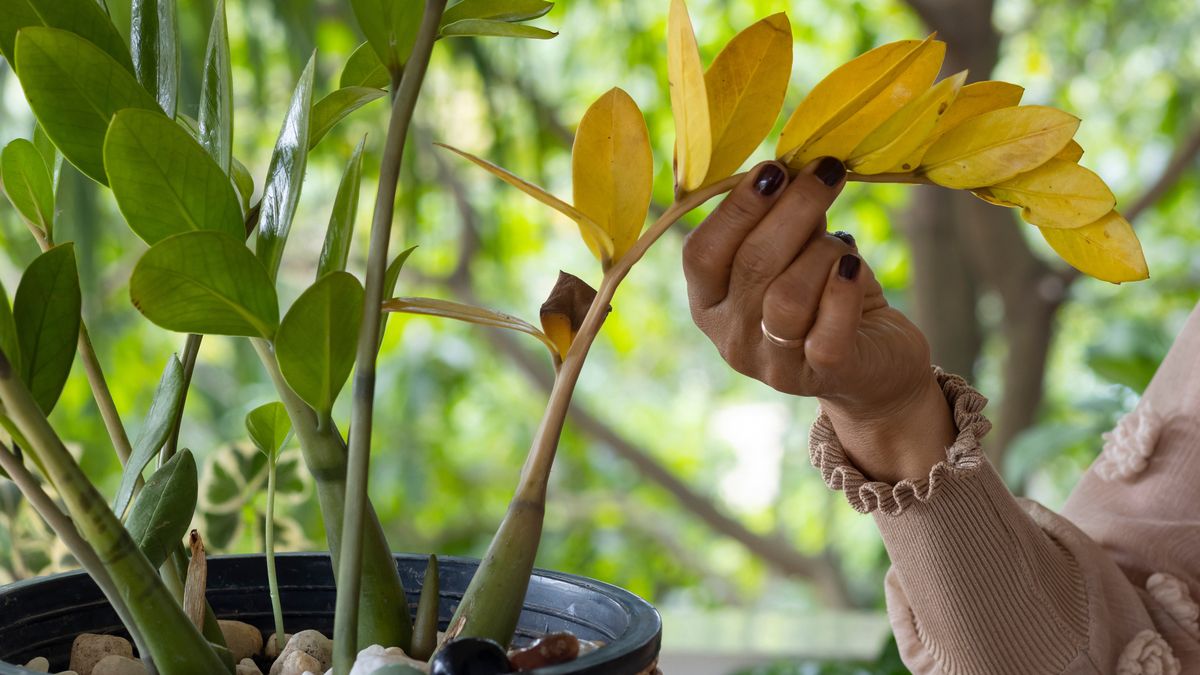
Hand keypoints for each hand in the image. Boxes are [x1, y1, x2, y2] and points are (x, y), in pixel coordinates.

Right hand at [682, 159, 955, 481]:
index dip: (736, 207)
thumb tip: (793, 170)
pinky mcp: (824, 375)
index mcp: (709, 303)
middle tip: (827, 170)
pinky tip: (855, 268)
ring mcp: (774, 364)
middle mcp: (732, 338)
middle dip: (793, 208)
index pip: (701, 253)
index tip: (775, 167)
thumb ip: (784, 222)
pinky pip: (828, 328)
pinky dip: (844, 290)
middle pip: (751, 264)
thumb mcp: (796, 255)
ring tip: (841, 245)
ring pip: (786, 296)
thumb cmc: (826, 297)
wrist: (876, 365)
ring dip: (821, 253)